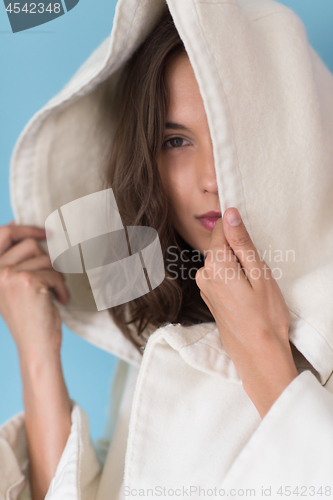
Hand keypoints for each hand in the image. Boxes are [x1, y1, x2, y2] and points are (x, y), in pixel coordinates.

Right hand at [0, 220, 69, 360]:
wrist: (35, 346)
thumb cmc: (29, 316)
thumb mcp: (15, 285)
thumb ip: (14, 259)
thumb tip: (17, 226)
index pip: (2, 233)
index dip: (25, 228)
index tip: (45, 232)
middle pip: (30, 245)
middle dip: (47, 260)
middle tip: (53, 278)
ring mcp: (9, 275)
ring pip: (46, 259)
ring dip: (56, 276)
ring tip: (54, 293)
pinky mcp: (28, 281)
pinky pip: (54, 273)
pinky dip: (62, 287)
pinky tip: (60, 300)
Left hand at [195, 208, 298, 417]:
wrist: (258, 354)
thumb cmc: (265, 316)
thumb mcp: (260, 273)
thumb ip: (241, 242)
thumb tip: (229, 213)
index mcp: (215, 265)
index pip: (220, 230)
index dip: (238, 232)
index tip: (250, 246)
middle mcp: (203, 275)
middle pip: (221, 248)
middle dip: (239, 253)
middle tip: (257, 274)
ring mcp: (204, 288)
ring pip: (221, 263)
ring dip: (236, 268)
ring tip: (252, 288)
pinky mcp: (208, 298)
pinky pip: (219, 277)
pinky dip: (232, 280)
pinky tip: (245, 296)